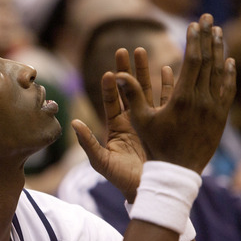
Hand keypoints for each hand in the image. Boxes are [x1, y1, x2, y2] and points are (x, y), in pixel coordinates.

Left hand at [72, 46, 168, 201]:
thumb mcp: (101, 162)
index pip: (111, 101)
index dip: (109, 87)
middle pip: (127, 90)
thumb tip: (73, 122)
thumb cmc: (122, 179)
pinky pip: (166, 101)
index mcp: (115, 127)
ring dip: (144, 71)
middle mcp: (131, 120)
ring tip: (143, 51)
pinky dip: (166, 85)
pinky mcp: (164, 124)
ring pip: (146, 90)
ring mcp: (148, 121)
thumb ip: (88, 142)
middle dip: (125, 70)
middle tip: (124, 50)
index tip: (108, 71)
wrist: (147, 190)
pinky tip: (167, 68)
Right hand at [119, 14, 235, 173]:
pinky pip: (227, 90)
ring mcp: (214, 109)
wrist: (178, 172)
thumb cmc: (156, 146)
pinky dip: (228, 74)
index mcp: (182, 99)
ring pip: (221, 74)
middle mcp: (202, 101)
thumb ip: (130, 96)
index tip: (193, 25)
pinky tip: (228, 62)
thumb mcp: (140, 121)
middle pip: (209, 61)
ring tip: (220, 33)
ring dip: (220, 51)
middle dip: (209, 38)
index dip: (194, 41)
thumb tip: (118, 75)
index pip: (192, 61)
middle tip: (210, 19)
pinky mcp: (220, 117)